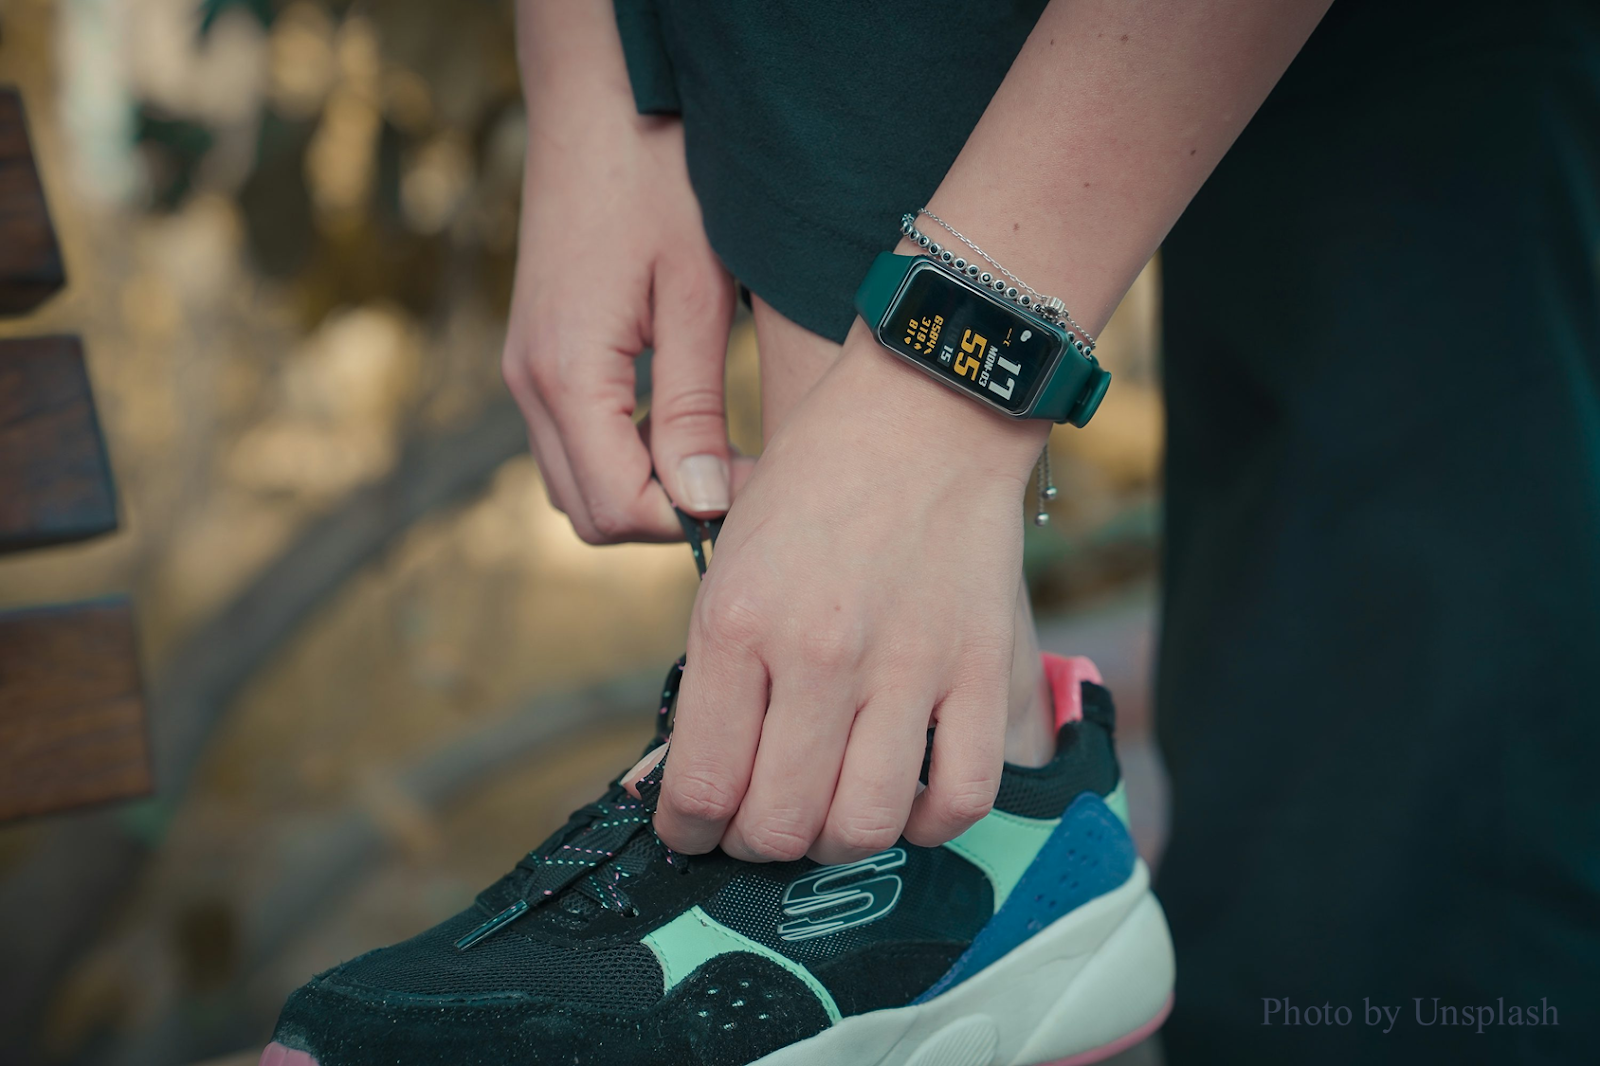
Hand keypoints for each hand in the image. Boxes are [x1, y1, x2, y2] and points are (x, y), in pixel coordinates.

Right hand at [501, 94, 747, 541]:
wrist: (597, 106)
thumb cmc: (657, 182)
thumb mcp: (696, 296)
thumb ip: (692, 408)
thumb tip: (703, 503)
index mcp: (566, 374)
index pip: (620, 507)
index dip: (692, 519)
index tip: (755, 487)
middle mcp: (528, 384)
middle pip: (591, 513)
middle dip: (667, 515)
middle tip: (739, 475)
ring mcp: (523, 374)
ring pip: (576, 486)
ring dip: (643, 489)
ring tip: (714, 450)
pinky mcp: (533, 359)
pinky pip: (570, 445)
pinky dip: (620, 458)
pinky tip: (674, 422)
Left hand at [653, 325, 1049, 863]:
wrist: (922, 415)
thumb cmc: (811, 490)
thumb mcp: (727, 569)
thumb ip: (706, 680)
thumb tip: (675, 786)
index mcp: (738, 624)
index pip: (701, 787)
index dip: (688, 832)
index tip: (693, 829)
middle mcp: (820, 653)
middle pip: (780, 825)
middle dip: (755, 844)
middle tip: (759, 821)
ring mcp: (908, 665)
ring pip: (866, 826)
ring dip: (838, 841)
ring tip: (829, 812)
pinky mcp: (981, 668)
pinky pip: (962, 797)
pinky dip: (930, 821)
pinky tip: (908, 797)